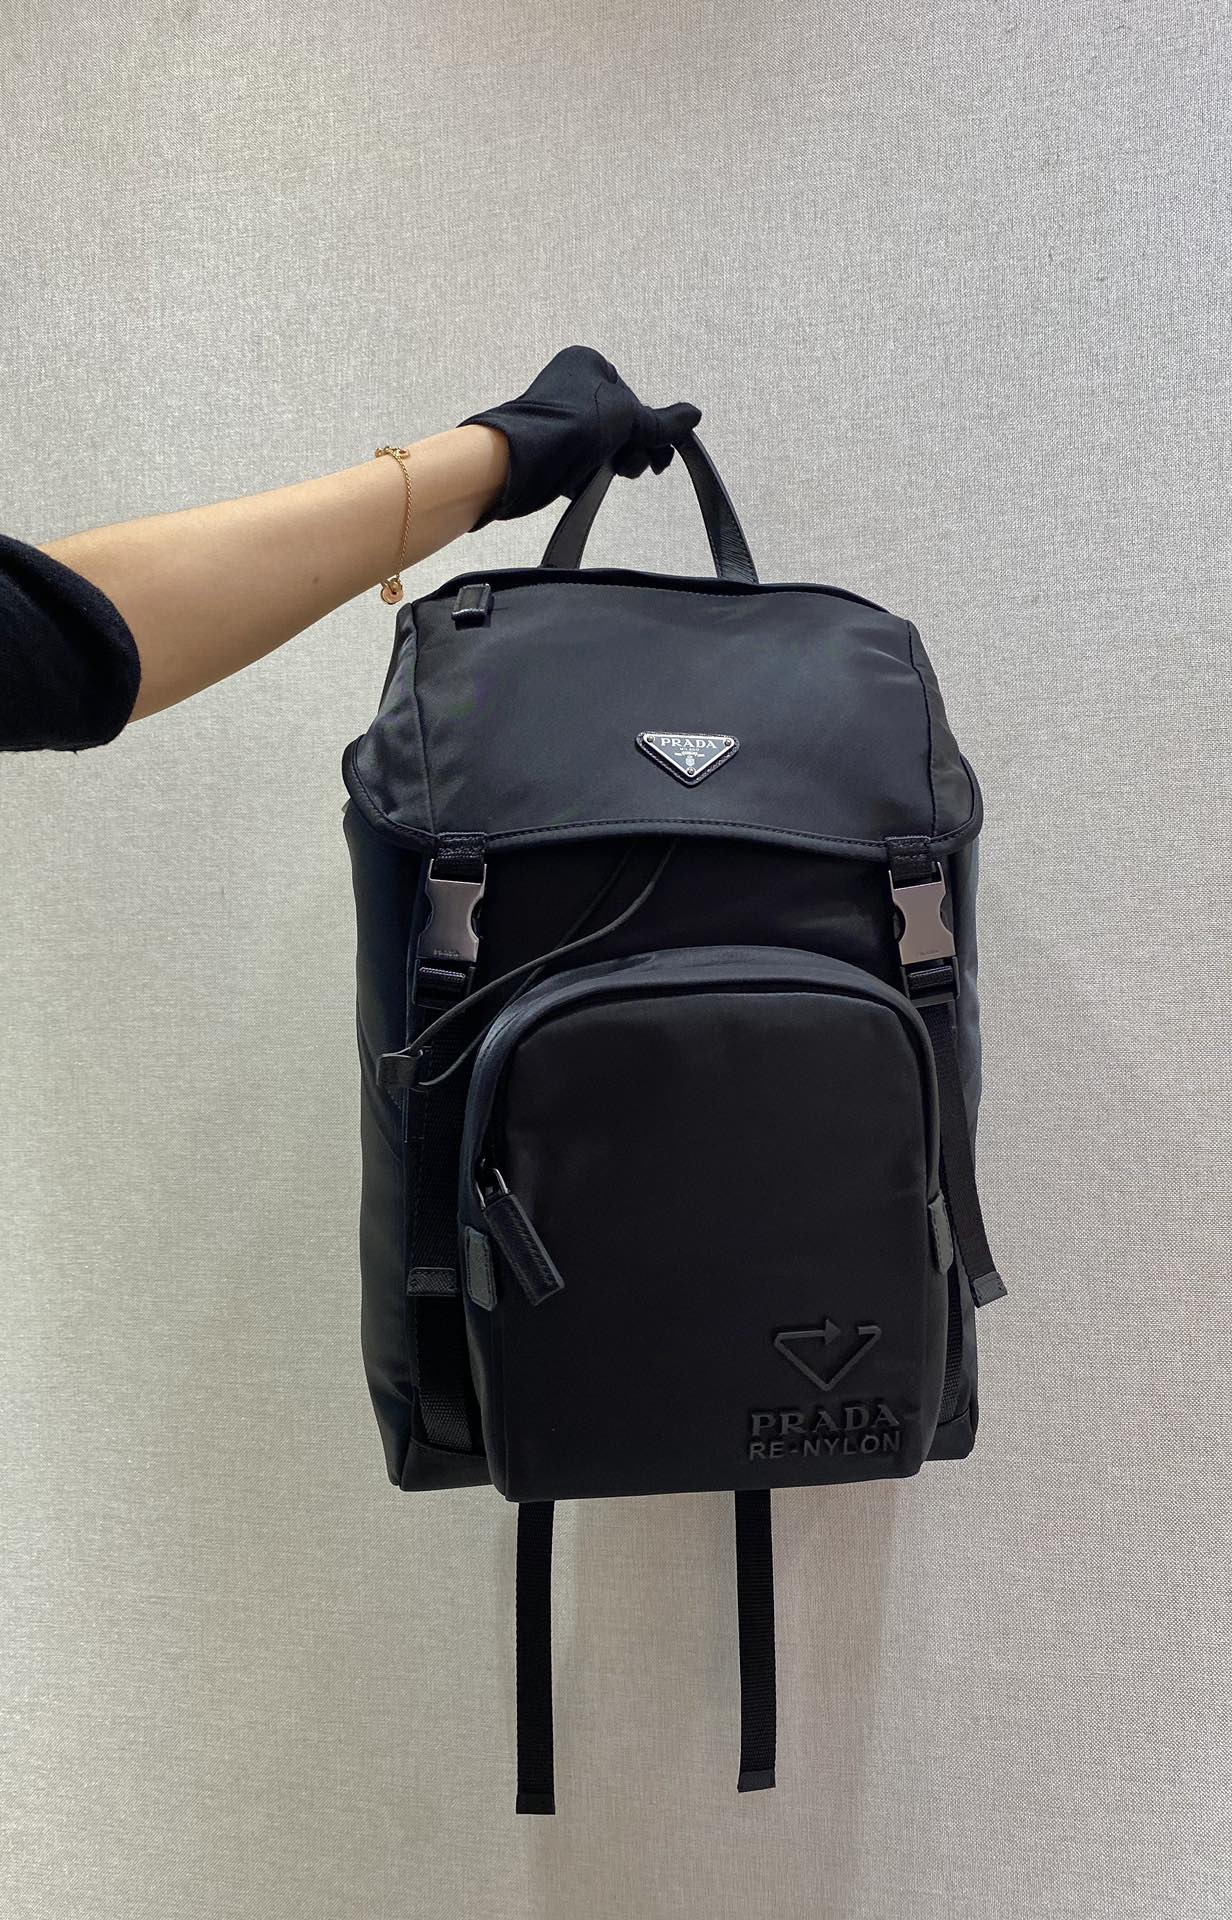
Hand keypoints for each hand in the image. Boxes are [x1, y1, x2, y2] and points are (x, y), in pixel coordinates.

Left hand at [457, 345, 700, 528]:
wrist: (521, 461)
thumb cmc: (571, 425)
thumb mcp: (628, 418)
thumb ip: (663, 423)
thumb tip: (694, 415)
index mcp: (587, 364)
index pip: (633, 397)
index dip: (649, 427)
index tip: (660, 451)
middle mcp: (571, 387)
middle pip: (622, 423)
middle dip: (633, 447)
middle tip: (636, 464)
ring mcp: (560, 419)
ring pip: (605, 446)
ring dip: (616, 462)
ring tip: (610, 469)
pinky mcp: (551, 450)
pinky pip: (584, 462)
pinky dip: (592, 473)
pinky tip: (589, 479)